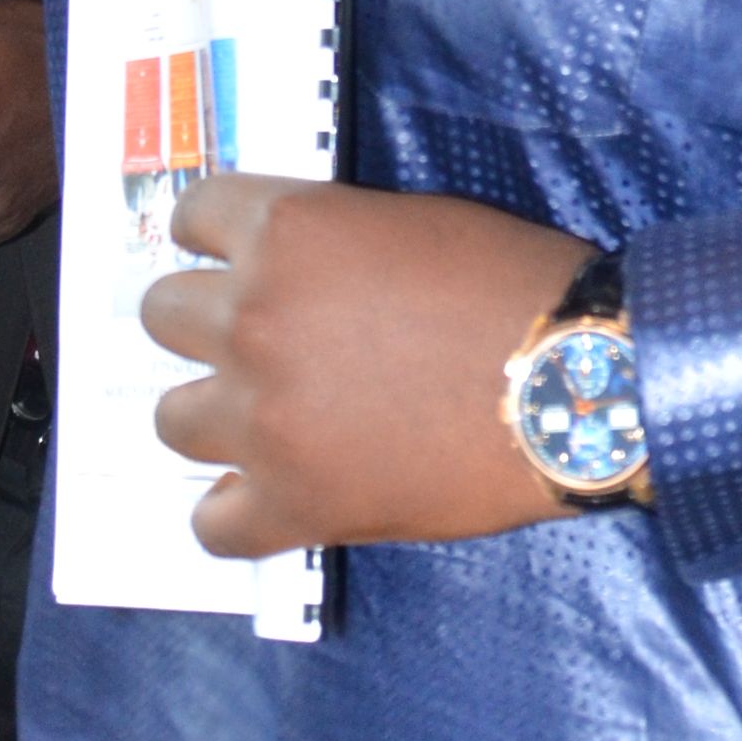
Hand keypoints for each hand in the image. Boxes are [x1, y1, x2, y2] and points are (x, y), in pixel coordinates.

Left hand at [143, 177, 590, 555]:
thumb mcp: (414, 222)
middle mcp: (252, 319)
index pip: (190, 216)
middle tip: (262, 342)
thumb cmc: (515, 285)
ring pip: (170, 418)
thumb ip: (336, 243)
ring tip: (268, 424)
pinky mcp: (292, 504)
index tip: (239, 259)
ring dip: (214, 415)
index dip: (214, 239)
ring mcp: (262, 419)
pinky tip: (270, 501)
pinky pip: (211, 525)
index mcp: (287, 233)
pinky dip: (236, 515)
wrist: (579, 382)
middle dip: (206, 323)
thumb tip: (306, 273)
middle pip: (162, 315)